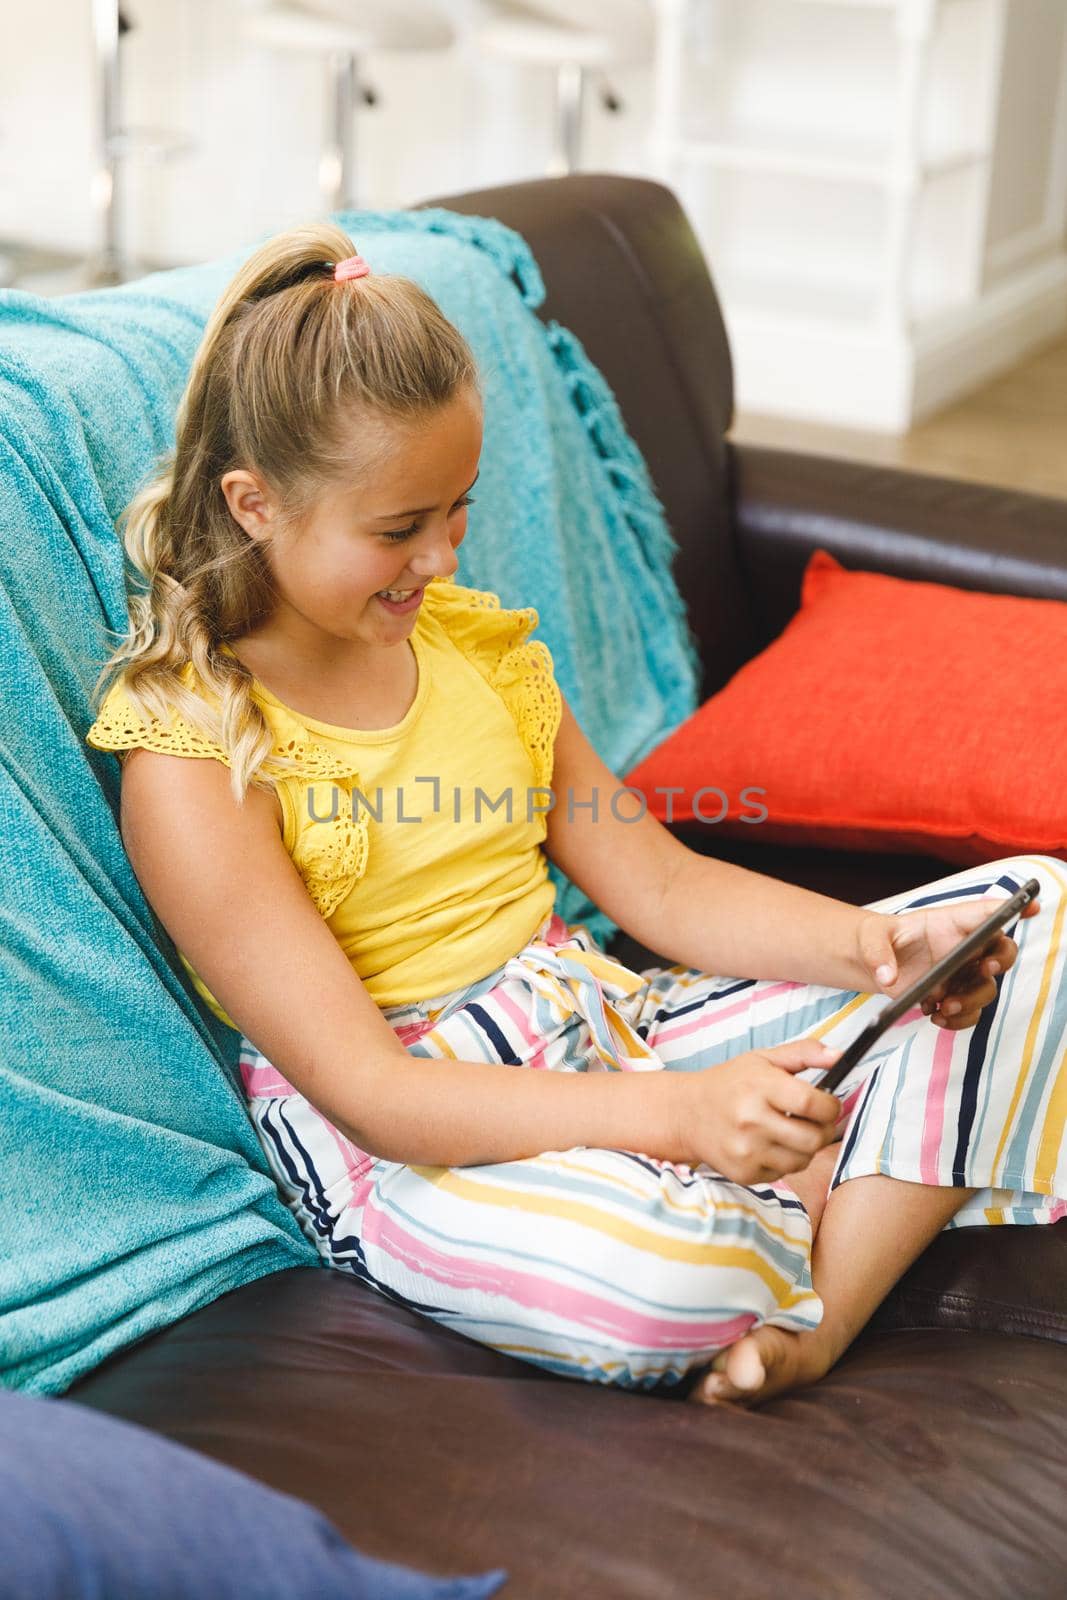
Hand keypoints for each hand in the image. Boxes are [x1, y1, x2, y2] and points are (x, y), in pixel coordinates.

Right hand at [681, 1040, 842, 1184]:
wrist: (686, 1113)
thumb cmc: (730, 1083)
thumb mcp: (763, 1059)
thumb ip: (804, 1052)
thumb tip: (839, 1056)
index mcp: (759, 1087)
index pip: (811, 1104)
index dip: (831, 1106)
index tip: (828, 1104)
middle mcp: (751, 1121)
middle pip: (814, 1138)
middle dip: (824, 1130)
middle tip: (816, 1121)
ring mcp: (746, 1150)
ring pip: (803, 1160)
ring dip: (807, 1147)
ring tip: (792, 1132)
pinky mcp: (743, 1173)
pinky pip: (783, 1173)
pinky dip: (785, 1161)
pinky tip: (771, 1145)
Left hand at [856, 894, 1040, 1030]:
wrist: (869, 964)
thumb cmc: (875, 939)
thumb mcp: (868, 938)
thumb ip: (876, 953)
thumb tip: (888, 977)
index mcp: (949, 923)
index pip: (986, 913)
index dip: (1011, 908)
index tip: (1030, 907)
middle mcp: (963, 948)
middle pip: (1000, 951)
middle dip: (1000, 960)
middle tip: (984, 969)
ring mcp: (961, 974)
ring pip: (986, 987)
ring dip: (972, 999)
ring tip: (945, 1006)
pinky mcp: (953, 996)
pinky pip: (969, 1012)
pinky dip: (958, 1019)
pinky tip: (936, 1017)